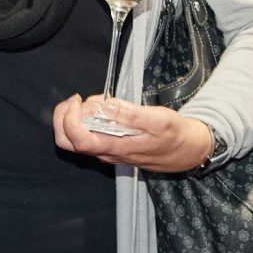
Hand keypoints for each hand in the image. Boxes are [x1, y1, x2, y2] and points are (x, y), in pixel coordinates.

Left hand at [50, 94, 214, 172]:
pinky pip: (88, 135)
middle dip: (64, 117)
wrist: (188, 152)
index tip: (79, 100)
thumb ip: (132, 114)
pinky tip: (104, 108)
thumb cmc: (175, 135)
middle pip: (66, 142)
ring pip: (75, 138)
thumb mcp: (160, 120)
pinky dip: (87, 119)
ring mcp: (107, 151)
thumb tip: (106, 106)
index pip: (76, 140)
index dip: (69, 118)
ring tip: (98, 101)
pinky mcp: (111, 147)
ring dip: (77, 116)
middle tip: (79, 100)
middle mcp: (106, 153)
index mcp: (115, 147)